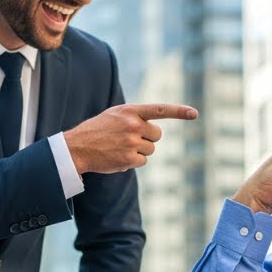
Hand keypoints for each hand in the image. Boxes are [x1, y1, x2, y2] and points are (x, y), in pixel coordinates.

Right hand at [64, 103, 197, 173]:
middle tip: (129, 139)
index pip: (160, 109)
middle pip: (157, 135)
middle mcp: (133, 125)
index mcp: (130, 111)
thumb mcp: (114, 115)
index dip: (179, 111)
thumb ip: (134, 117)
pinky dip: (133, 162)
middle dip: (147, 138)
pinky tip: (118, 157)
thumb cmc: (97, 130)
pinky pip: (142, 162)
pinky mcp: (129, 159)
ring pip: (150, 150)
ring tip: (120, 148)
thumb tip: (155, 130)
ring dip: (139, 151)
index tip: (194, 113)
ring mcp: (131, 142)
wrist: (77, 147)